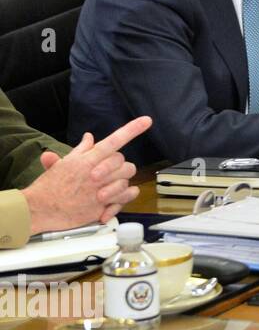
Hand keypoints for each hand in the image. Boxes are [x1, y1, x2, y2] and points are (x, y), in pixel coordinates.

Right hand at [22, 115, 152, 234]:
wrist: (40, 209)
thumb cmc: (50, 186)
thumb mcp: (63, 163)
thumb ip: (80, 150)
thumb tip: (89, 137)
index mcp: (87, 160)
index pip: (113, 141)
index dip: (131, 130)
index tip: (146, 120)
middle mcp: (96, 173)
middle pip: (125, 163)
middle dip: (120, 167)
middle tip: (108, 173)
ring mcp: (101, 191)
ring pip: (127, 180)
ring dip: (121, 183)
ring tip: (107, 187)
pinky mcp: (103, 206)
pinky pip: (126, 197)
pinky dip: (125, 197)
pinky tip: (115, 197)